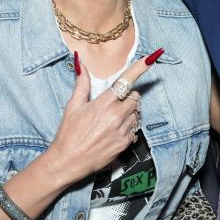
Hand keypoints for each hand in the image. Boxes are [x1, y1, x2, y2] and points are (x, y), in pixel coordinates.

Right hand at [43, 50, 159, 185]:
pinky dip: (128, 128)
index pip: (126, 81)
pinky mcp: (125, 144)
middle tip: (115, 103)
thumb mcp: (72, 106)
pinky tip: (114, 132)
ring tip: (112, 120)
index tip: (152, 57)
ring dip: (129, 113)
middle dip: (128, 97)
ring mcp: (122, 131)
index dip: (140, 68)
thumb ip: (81, 84)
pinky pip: (135, 130)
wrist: (67, 162)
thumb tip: (80, 63)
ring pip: (136, 114)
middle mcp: (116, 116)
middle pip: (135, 98)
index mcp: (104, 103)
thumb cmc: (68, 134)